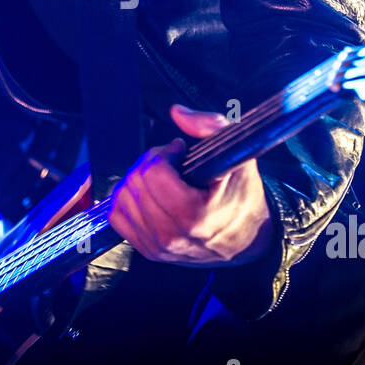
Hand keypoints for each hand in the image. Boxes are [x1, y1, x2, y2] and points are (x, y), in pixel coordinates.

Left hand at [107, 103, 271, 265]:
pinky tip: (148, 194)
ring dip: (138, 180)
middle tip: (170, 161)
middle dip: (150, 162)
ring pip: (122, 198)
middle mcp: (172, 236)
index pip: (154, 173)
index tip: (180, 151)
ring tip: (161, 178)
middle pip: (136, 183)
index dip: (165, 153)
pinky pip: (117, 216)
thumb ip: (211, 127)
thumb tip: (178, 113)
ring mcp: (158, 247)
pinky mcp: (148, 251)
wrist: (247, 239)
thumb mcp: (239, 157)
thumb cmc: (242, 197)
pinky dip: (127, 200)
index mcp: (195, 216)